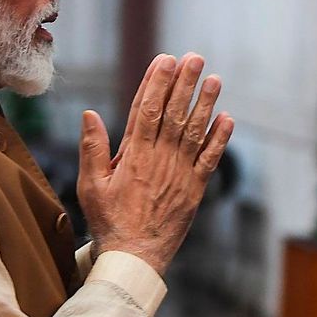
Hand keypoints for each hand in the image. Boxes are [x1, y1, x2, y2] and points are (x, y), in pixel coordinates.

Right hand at [76, 53, 233, 275]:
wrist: (135, 258)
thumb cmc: (108, 221)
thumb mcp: (90, 185)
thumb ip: (92, 148)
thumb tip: (89, 113)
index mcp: (133, 156)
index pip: (146, 110)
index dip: (157, 83)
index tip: (165, 60)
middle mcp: (160, 160)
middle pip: (174, 114)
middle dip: (184, 84)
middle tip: (194, 58)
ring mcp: (180, 174)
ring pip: (195, 132)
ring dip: (206, 104)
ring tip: (214, 79)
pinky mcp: (194, 190)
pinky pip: (210, 160)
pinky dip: (219, 139)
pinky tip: (227, 118)